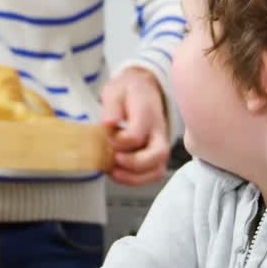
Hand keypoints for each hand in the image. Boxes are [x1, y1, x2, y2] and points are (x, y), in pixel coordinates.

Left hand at [100, 67, 169, 185]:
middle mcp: (158, 131)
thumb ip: (111, 107)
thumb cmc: (127, 91)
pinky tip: (119, 173)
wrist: (143, 88)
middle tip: (114, 160)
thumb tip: (108, 124)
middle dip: (134, 164)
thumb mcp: (115, 91)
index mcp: (147, 113)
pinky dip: (137, 180)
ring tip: (114, 172)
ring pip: (157, 169)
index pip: (137, 134)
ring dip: (135, 177)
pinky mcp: (155, 155)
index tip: (107, 136)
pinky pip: (152, 174)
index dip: (119, 141)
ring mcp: (159, 144)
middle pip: (158, 155)